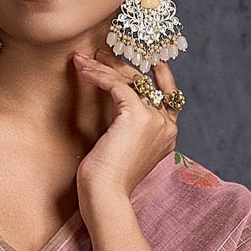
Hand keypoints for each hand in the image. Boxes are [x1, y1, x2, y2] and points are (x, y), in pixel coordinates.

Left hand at [71, 47, 179, 206]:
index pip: (169, 96)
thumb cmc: (108, 182)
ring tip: (85, 57)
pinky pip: (116, 85)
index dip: (160, 75)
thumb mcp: (123, 149)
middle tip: (102, 53)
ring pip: (130, 81)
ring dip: (105, 66)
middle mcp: (167, 125)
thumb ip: (128, 129)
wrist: (106, 197)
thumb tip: (114, 110)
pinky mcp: (138, 115)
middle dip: (123, 66)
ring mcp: (155, 119)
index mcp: (168, 135)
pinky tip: (82, 69)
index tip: (147, 58)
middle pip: (147, 83)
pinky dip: (97, 75)